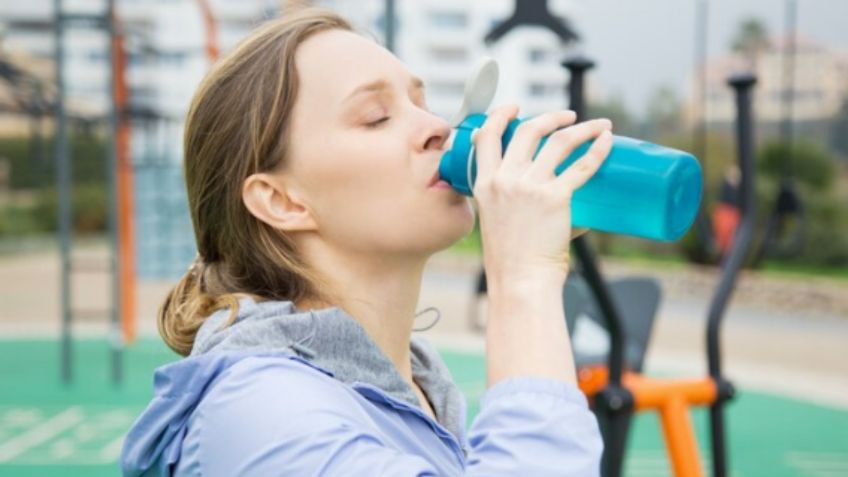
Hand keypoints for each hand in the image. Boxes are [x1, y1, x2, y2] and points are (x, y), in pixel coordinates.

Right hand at [471, 104, 612, 285]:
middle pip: (528, 131)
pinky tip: (608, 140)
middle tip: (568, 117)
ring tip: (598, 125)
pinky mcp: (555, 197)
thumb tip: (574, 210)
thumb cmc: (512, 261)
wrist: (520, 281)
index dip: (500, 115)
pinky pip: (582, 165)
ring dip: (581, 127)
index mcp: (484, 184)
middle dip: (550, 117)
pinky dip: (598, 149)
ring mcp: (529, 187)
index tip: (514, 109)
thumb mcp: (500, 224)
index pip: (486, 136)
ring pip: (559, 141)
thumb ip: (524, 208)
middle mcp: (504, 180)